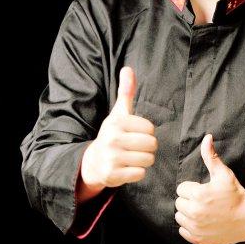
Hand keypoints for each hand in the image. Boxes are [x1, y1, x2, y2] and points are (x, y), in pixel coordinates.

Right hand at [80, 66, 157, 191]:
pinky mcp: (112, 175)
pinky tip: (126, 168)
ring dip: (144, 160)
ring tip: (131, 157)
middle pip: (152, 144)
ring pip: (148, 160)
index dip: (146, 133)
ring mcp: (111, 158)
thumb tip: (128, 68)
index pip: (150, 128)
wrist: (92, 161)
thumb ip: (126, 92)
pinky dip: (137, 173)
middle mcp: (112, 139)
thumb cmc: (112, 134)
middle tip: (134, 147)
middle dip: (147, 147)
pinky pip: (140, 174)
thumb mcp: (118, 113)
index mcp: (116, 122)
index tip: (134, 134)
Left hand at [174, 134, 244, 243]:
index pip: (181, 188)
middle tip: (204, 200)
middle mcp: (194, 212)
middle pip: (179, 202)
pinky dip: (189, 227)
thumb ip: (211, 157)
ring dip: (188, 213)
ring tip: (203, 210)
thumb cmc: (236, 195)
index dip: (193, 188)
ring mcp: (196, 227)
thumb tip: (206, 138)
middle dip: (189, 200)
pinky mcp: (198, 239)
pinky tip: (202, 222)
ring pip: (179, 217)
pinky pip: (183, 231)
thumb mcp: (224, 174)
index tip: (204, 190)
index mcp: (198, 195)